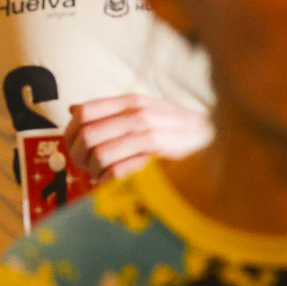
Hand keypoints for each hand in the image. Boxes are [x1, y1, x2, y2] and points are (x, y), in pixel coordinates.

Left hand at [65, 93, 210, 180]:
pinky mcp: (159, 158)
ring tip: (100, 175)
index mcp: (131, 101)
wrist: (216, 141)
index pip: (85, 112)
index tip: (73, 147)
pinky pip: (118, 171)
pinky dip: (108, 181)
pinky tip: (112, 184)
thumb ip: (111, 111)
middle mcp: (138, 114)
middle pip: (87, 134)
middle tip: (85, 166)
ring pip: (100, 153)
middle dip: (79, 155)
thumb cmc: (177, 130)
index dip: (70, 132)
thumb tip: (73, 110)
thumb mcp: (145, 111)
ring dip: (94, 170)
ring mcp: (149, 135)